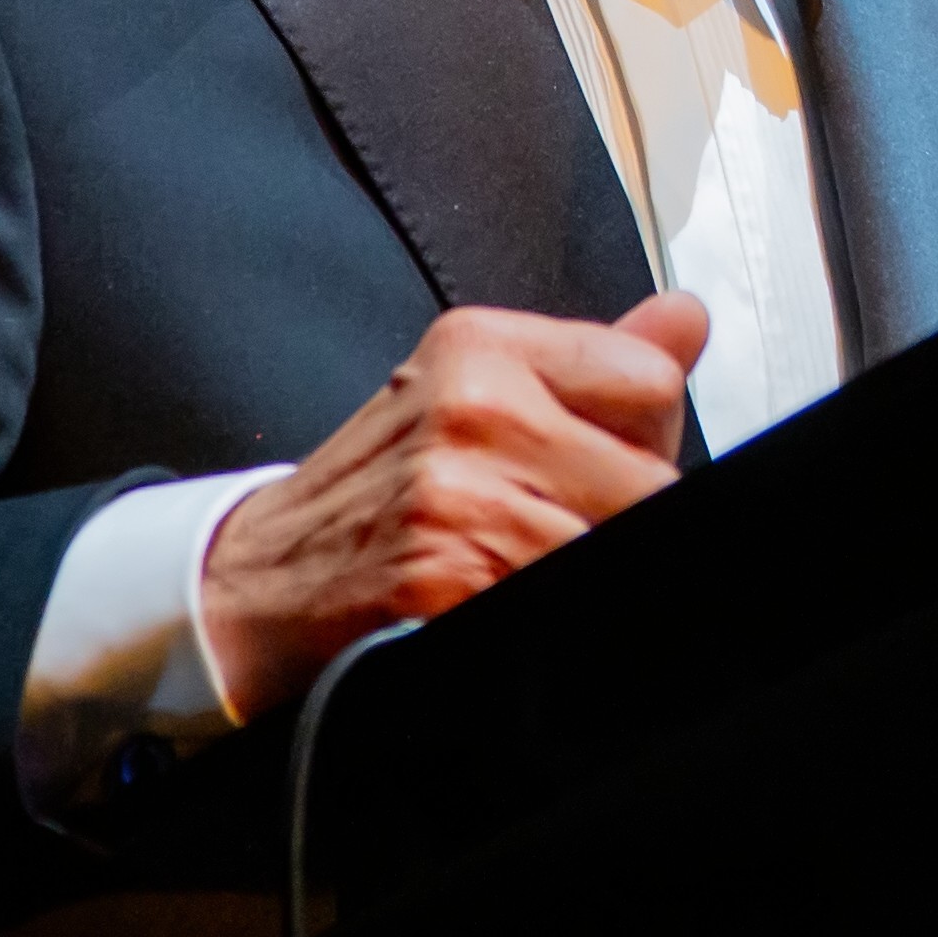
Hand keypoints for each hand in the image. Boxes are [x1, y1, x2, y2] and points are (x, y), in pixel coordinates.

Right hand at [197, 292, 709, 720]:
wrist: (248, 586)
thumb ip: (592, 364)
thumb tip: (688, 318)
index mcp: (482, 346)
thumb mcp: (469, 394)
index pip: (650, 383)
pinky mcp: (448, 583)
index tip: (607, 472)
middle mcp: (473, 407)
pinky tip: (501, 606)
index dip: (649, 444)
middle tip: (562, 537)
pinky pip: (560, 603)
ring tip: (524, 573)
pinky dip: (548, 618)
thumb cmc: (374, 494)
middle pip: (651, 481)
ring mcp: (459, 497)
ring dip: (588, 573)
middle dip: (624, 523)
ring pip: (614, 547)